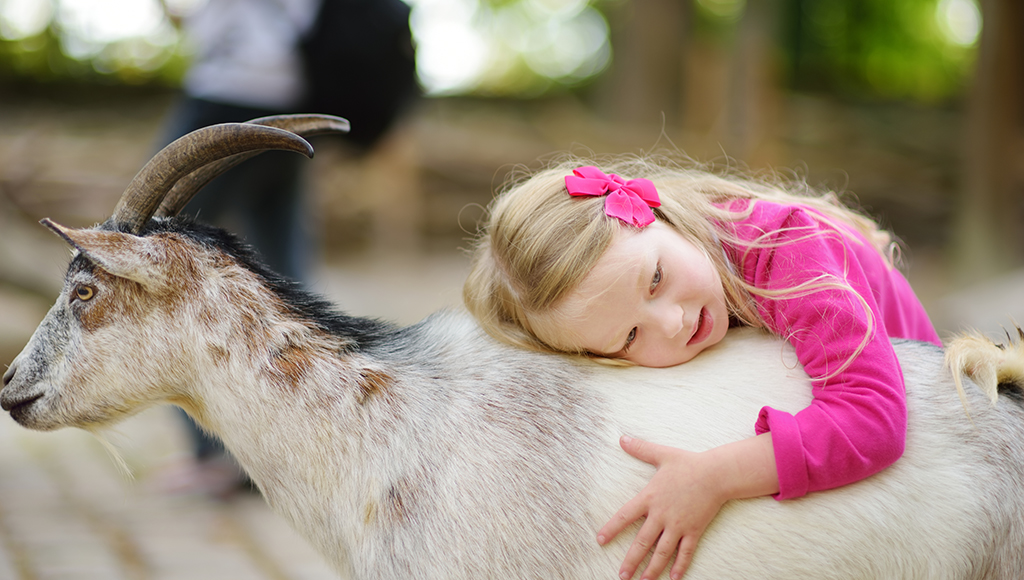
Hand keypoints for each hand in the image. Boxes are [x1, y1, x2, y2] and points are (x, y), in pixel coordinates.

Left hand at [598, 433, 778, 579]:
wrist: (716, 473)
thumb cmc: (688, 463)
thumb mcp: (662, 454)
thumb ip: (640, 448)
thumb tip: (622, 437)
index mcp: (650, 497)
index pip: (625, 516)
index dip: (612, 529)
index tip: (600, 540)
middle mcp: (662, 514)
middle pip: (642, 542)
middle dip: (631, 560)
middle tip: (622, 575)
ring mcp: (678, 524)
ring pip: (662, 552)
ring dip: (652, 569)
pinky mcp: (694, 530)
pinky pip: (685, 552)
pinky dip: (680, 566)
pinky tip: (673, 578)